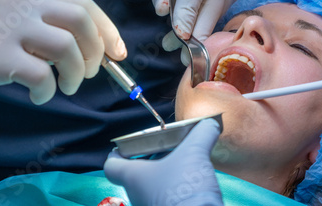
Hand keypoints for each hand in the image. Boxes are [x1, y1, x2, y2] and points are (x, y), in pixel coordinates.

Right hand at [0, 0, 125, 105]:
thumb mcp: (20, 23)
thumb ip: (54, 27)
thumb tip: (101, 49)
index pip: (83, 3)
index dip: (107, 29)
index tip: (118, 53)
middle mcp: (21, 2)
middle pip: (79, 20)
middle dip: (94, 51)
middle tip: (87, 74)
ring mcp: (6, 26)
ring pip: (65, 46)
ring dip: (75, 73)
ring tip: (66, 87)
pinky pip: (39, 74)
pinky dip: (48, 91)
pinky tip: (39, 95)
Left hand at [104, 118, 222, 205]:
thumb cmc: (185, 188)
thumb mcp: (196, 153)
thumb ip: (202, 133)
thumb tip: (210, 123)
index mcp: (133, 177)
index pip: (112, 165)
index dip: (118, 152)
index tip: (129, 145)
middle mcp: (137, 196)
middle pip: (135, 175)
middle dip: (150, 161)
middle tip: (166, 149)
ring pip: (151, 189)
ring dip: (165, 177)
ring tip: (185, 165)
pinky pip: (165, 200)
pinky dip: (175, 191)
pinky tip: (193, 184)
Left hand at [148, 0, 249, 64]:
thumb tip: (163, 11)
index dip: (189, 12)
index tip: (181, 34)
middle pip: (215, 2)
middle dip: (201, 29)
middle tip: (188, 53)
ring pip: (223, 9)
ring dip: (206, 30)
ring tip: (187, 47)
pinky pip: (230, 10)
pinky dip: (215, 24)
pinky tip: (202, 34)